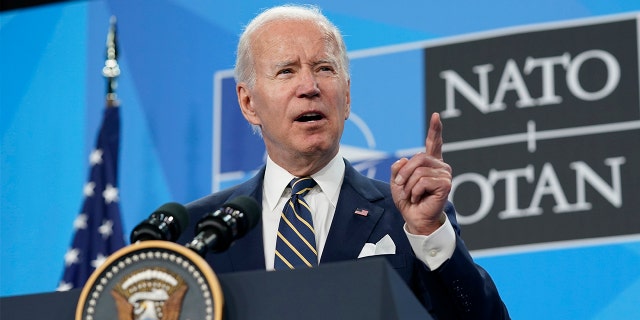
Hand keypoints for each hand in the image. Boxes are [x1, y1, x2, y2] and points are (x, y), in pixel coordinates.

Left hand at [390, 113, 451, 234]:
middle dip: (404, 173)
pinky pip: (423, 181)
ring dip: (409, 186)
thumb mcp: (397, 181)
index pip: (434, 143)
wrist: (414, 218)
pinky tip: (418, 198)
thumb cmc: (408, 200)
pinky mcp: (445, 184)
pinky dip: (415, 191)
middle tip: (401, 187)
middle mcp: (439, 166)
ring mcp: (444, 174)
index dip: (435, 129)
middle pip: (418, 158)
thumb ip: (398, 168)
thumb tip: (404, 160)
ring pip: (419, 171)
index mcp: (429, 163)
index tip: (436, 116)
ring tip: (411, 195)